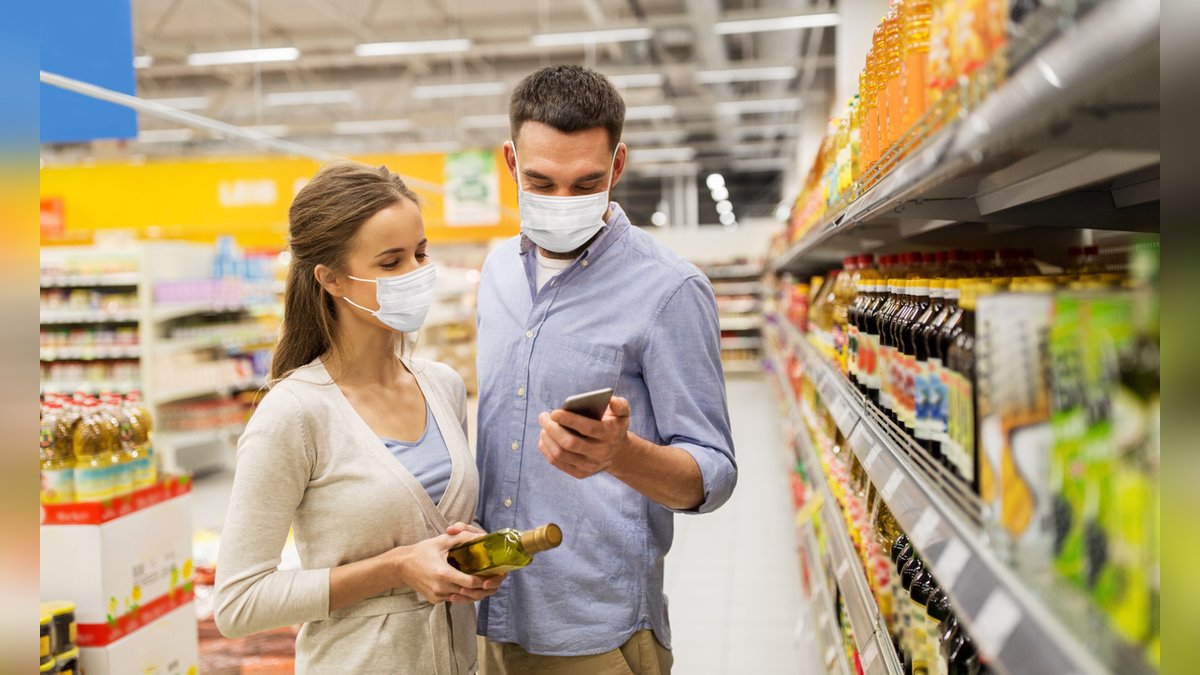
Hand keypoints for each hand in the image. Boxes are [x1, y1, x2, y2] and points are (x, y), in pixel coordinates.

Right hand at [390, 525, 504, 604]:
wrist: (401, 566)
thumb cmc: (421, 552)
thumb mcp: (441, 541)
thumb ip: (461, 538)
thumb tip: (479, 536)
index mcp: (443, 573)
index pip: (471, 583)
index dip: (484, 581)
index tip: (492, 575)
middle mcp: (441, 588)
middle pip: (469, 594)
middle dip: (483, 590)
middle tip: (494, 583)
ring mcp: (437, 596)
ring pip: (462, 598)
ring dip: (474, 594)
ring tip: (486, 586)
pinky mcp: (434, 600)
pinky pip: (452, 599)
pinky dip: (461, 594)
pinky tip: (467, 587)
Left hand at [538, 396, 633, 479]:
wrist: (619, 453)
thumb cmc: (614, 426)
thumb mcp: (622, 413)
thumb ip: (619, 404)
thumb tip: (610, 400)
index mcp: (610, 434)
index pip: (587, 428)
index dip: (568, 420)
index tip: (553, 412)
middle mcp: (601, 452)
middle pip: (570, 443)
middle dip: (552, 429)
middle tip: (543, 417)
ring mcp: (590, 466)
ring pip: (560, 454)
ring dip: (547, 439)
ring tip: (543, 427)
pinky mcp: (581, 474)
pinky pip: (557, 462)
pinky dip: (546, 449)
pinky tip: (544, 438)